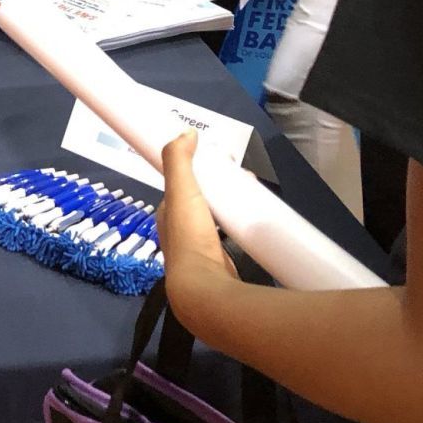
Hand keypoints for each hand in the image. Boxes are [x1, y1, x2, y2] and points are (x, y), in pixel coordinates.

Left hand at [160, 130, 238, 299]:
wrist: (204, 289)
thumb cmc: (190, 236)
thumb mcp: (181, 191)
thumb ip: (179, 160)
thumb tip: (186, 132)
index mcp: (168, 215)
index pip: (183, 184)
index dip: (200, 170)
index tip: (224, 162)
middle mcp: (180, 234)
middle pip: (202, 202)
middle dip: (221, 188)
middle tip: (246, 179)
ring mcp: (200, 252)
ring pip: (217, 220)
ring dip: (232, 207)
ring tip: (251, 197)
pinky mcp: (220, 266)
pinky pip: (230, 239)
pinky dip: (239, 228)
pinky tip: (254, 227)